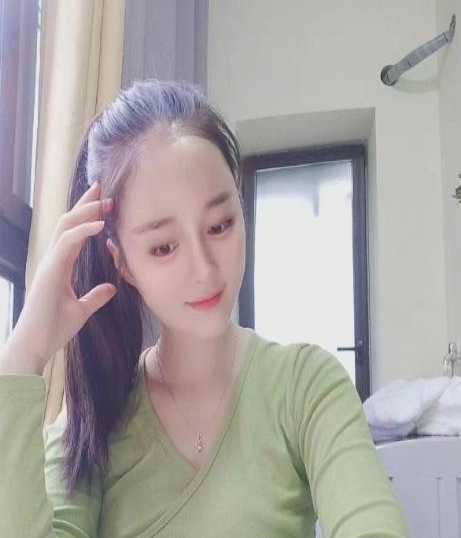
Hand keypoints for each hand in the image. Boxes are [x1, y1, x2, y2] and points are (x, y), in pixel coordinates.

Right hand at [2, 182, 115, 373]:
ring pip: (65, 227)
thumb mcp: (82, 310)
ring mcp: (49, 264)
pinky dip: (82, 231)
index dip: (87, 216)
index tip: (104, 203)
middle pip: (69, 223)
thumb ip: (95, 297)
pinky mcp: (49, 271)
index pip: (74, 233)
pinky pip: (66, 244)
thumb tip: (112, 289)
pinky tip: (99, 224)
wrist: (36, 346)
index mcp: (59, 265)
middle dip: (86, 205)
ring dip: (85, 211)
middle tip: (104, 190)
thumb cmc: (53, 329)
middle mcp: (53, 260)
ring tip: (104, 200)